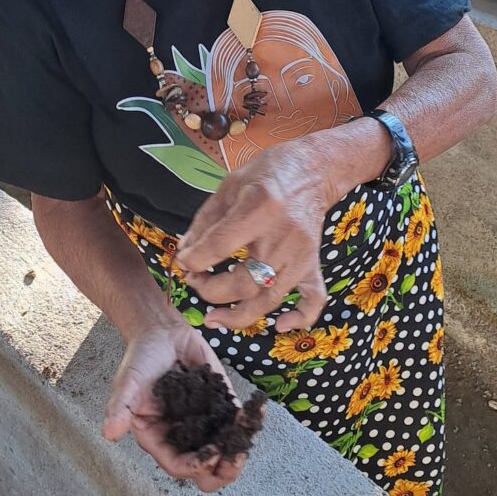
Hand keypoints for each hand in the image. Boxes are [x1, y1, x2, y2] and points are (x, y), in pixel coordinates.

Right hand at [102, 316, 248, 491]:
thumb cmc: (140, 358)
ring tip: (248, 434)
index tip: (211, 454)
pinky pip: (238, 422)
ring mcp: (205, 423)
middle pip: (206, 472)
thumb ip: (120, 407)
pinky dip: (250, 419)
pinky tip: (258, 409)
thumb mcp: (128, 382)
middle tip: (235, 457)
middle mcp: (183, 437)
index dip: (195, 466)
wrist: (161, 332)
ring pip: (227, 451)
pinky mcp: (221, 405)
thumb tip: (109, 433)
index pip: (178, 465)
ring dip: (240, 448)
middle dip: (223, 470)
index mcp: (159, 438)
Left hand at [175, 138, 334, 333]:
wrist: (314, 169)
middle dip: (210, 290)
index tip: (182, 262)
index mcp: (260, 208)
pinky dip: (300, 318)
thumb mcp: (229, 186)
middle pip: (243, 282)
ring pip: (269, 299)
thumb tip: (185, 253)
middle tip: (194, 281)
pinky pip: (313, 299)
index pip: (220, 246)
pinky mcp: (314, 263)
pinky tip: (280, 326)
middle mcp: (283, 236)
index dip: (194, 260)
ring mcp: (302, 254)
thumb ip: (205, 222)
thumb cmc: (268, 173)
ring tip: (214, 319)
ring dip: (238, 315)